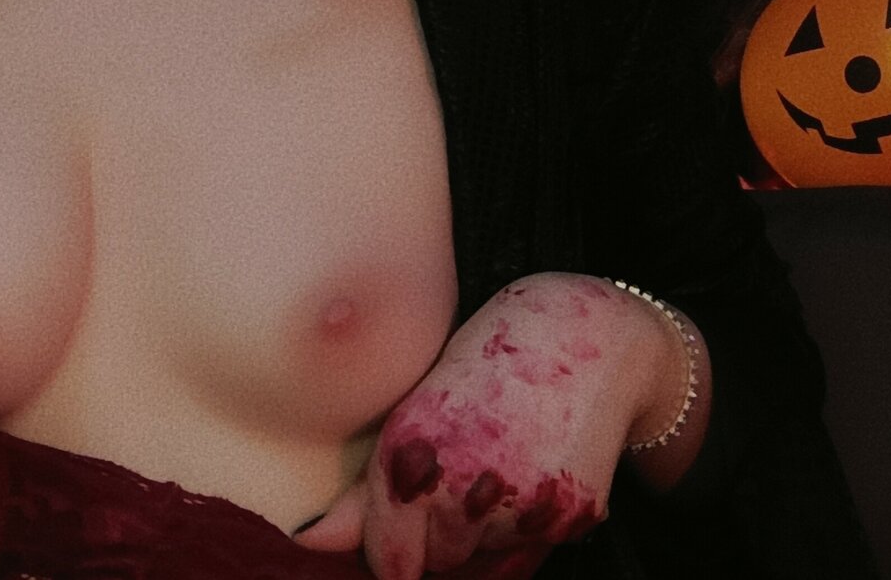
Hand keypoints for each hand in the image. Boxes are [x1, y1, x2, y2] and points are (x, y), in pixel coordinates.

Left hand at [292, 273, 668, 578]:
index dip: (395, 551)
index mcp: (409, 453)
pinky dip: (527, 526)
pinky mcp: (565, 515)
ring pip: (483, 559)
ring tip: (497, 465)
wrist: (582, 334)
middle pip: (437, 563)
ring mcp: (515, 505)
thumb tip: (308, 541)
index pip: (390, 559)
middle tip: (462, 475)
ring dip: (483, 533)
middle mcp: (460, 486)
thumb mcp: (417, 411)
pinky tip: (531, 470)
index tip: (403, 538)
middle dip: (441, 536)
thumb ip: (366, 491)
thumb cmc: (485, 364)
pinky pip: (529, 551)